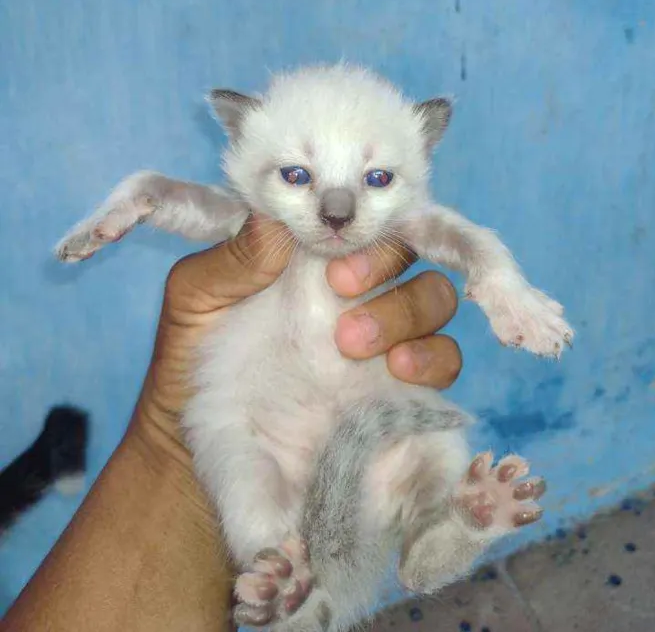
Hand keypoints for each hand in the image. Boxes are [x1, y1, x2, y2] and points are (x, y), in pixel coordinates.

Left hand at [134, 214, 461, 462]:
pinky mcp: (399, 389)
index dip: (364, 226)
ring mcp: (382, 339)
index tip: (331, 261)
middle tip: (341, 296)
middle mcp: (357, 291)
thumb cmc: (194, 363)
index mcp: (312, 258)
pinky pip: (445, 360)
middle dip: (386, 268)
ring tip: (354, 346)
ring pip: (434, 298)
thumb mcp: (195, 301)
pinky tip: (397, 372)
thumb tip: (274, 220)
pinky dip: (434, 357)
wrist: (201, 452)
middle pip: (410, 252)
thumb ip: (232, 259)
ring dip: (409, 311)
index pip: (363, 218)